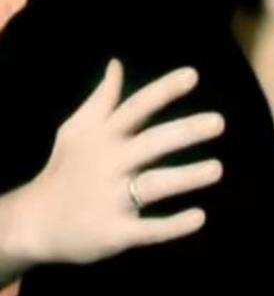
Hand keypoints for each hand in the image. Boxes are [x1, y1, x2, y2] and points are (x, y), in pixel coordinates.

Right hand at [18, 58, 224, 265]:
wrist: (32, 223)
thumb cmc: (65, 169)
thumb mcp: (76, 130)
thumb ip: (101, 99)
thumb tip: (116, 63)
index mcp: (103, 137)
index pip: (137, 107)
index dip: (164, 90)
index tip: (193, 74)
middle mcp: (109, 163)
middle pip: (152, 143)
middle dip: (185, 131)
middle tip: (219, 122)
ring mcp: (110, 199)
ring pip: (153, 184)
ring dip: (185, 177)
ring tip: (217, 169)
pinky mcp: (113, 232)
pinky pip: (147, 229)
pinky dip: (172, 225)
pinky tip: (199, 217)